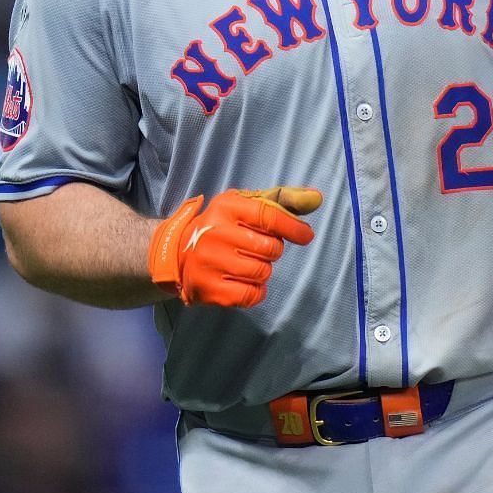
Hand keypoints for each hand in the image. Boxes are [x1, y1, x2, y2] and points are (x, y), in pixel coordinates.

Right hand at [147, 187, 321, 307]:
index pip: (269, 216)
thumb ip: (282, 200)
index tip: (306, 236)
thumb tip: (317, 198)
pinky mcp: (208, 289)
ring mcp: (209, 263)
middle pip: (271, 248)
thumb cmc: (221, 227)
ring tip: (244, 263)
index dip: (293, 228)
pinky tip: (242, 281)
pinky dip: (255, 291)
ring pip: (263, 273)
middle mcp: (215, 233)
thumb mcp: (244, 205)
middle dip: (272, 250)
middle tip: (255, 248)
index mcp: (225, 207)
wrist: (176, 254)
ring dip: (262, 271)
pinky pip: (251, 295)